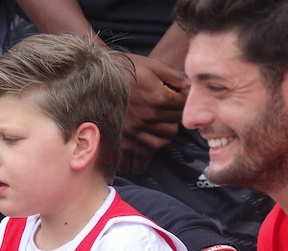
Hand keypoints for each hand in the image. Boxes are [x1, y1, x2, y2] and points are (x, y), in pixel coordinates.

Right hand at [118, 54, 188, 174]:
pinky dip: (157, 140)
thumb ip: (174, 76)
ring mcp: (138, 128)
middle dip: (176, 112)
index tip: (178, 95)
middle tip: (170, 106)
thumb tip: (190, 86)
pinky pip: (152, 147)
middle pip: (177, 120)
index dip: (184, 98)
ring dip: (168, 126)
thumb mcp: (152, 65)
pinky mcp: (128, 138)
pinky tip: (154, 131)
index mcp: (159, 97)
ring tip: (162, 118)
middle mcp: (150, 115)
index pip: (184, 103)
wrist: (96, 77)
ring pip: (168, 135)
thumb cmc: (125, 69)